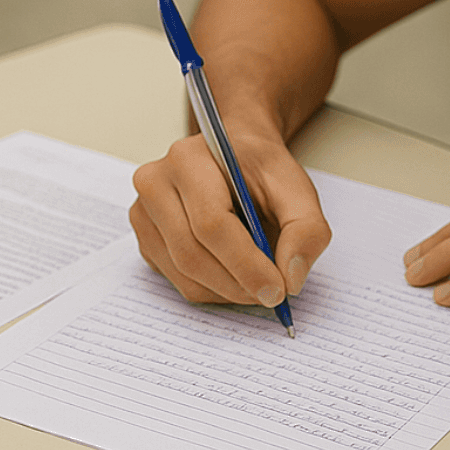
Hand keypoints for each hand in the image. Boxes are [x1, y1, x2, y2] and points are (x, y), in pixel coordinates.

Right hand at [129, 128, 331, 306]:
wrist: (236, 154)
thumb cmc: (261, 169)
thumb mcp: (297, 189)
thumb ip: (306, 230)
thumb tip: (291, 279)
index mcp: (189, 160)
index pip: (211, 223)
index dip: (246, 264)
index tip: (277, 289)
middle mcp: (155, 183)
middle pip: (191, 253)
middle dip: (237, 284)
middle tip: (272, 294)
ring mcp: (143, 212)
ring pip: (182, 273)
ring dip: (225, 291)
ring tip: (257, 283)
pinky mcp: (145, 238)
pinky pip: (175, 279)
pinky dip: (211, 288)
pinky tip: (234, 274)